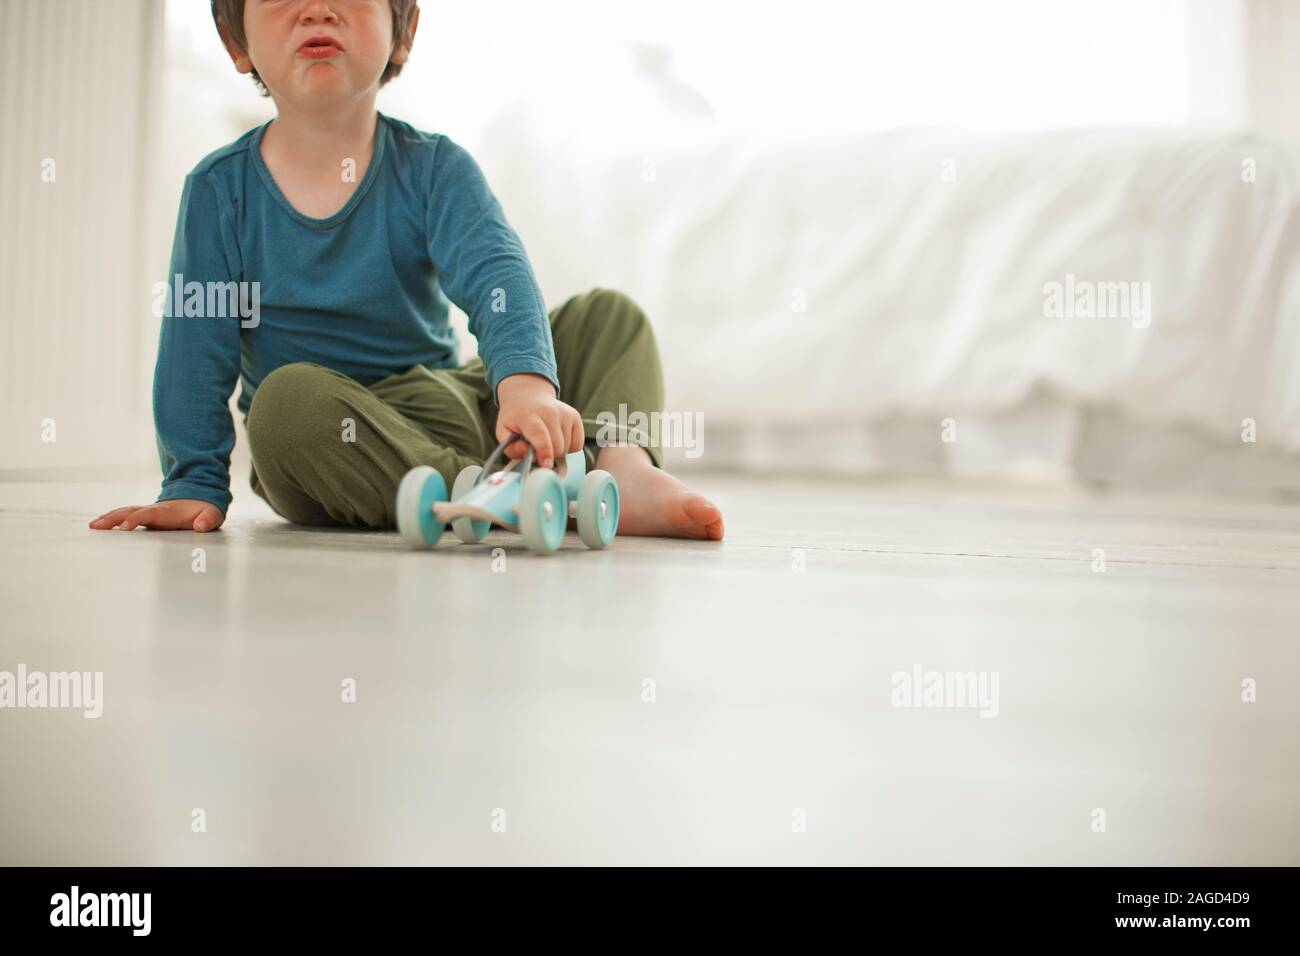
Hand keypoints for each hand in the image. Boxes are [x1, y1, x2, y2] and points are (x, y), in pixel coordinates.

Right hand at [89, 499, 224, 531]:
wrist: (200, 499)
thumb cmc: (205, 511)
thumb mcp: (212, 515)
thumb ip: (208, 520)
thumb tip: (200, 527)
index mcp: (168, 512)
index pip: (149, 514)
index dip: (137, 519)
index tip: (125, 527)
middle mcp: (154, 510)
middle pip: (130, 512)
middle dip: (114, 518)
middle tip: (97, 526)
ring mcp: (147, 513)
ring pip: (124, 513)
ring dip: (108, 518)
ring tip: (93, 526)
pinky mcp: (144, 517)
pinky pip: (125, 517)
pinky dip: (111, 520)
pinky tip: (98, 526)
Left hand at [495, 373, 582, 467]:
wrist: (528, 396)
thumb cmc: (516, 417)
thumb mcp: (503, 432)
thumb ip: (511, 448)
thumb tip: (528, 455)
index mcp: (529, 416)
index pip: (540, 435)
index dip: (545, 452)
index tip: (546, 465)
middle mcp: (550, 412)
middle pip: (557, 446)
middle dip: (548, 456)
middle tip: (538, 451)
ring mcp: (565, 413)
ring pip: (568, 447)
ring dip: (558, 451)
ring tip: (546, 441)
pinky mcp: (575, 416)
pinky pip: (578, 443)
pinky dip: (569, 447)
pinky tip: (557, 438)